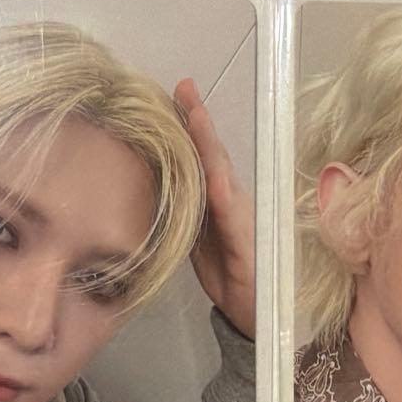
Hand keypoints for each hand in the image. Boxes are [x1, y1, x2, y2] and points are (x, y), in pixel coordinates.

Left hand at [175, 78, 255, 340]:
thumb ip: (183, 210)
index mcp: (217, 200)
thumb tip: (153, 184)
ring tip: (196, 114)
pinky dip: (222, 192)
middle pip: (214, 155)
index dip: (190, 125)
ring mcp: (243, 219)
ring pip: (223, 174)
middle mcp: (232, 202)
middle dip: (199, 120)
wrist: (249, 314)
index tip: (173, 93)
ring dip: (210, 145)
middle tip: (184, 87)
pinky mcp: (247, 242)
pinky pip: (232, 214)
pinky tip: (212, 173)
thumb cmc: (226, 274)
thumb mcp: (194, 237)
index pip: (202, 156)